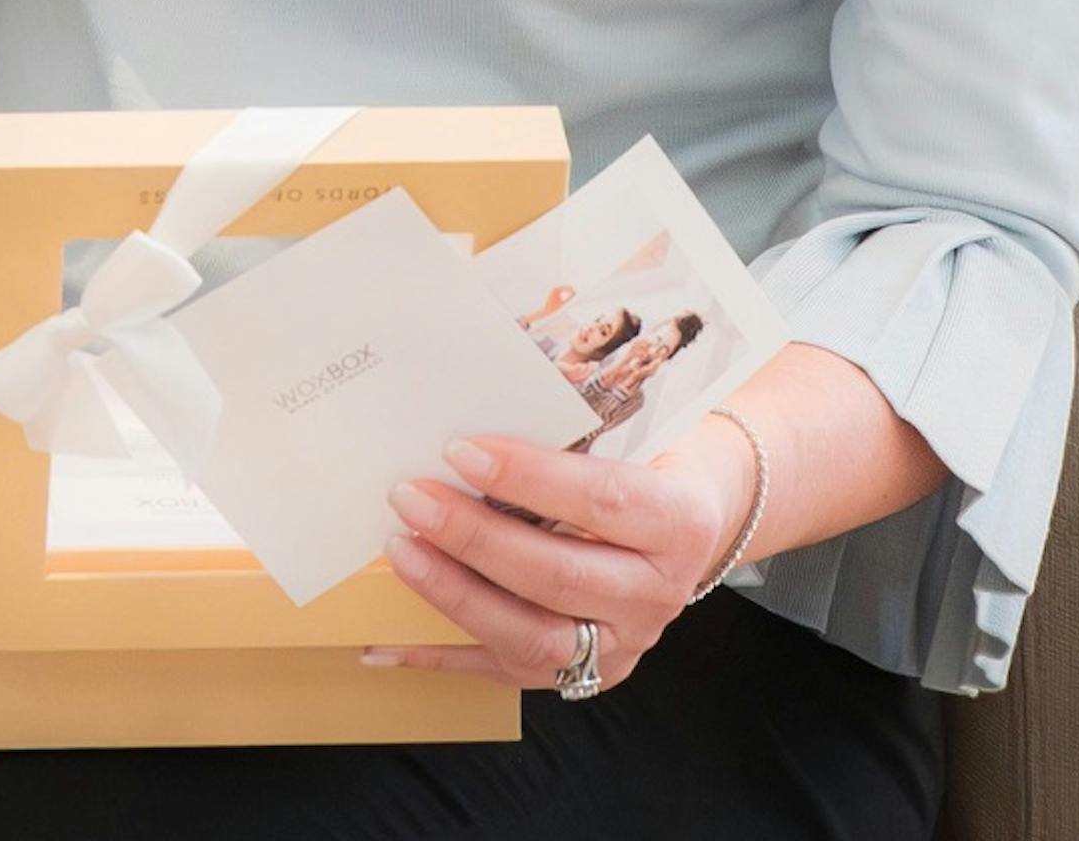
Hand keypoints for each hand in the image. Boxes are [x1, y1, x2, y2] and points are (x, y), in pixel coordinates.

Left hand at [364, 425, 754, 693]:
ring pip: (533, 635)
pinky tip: (386, 641)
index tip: (460, 449)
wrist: (691, 522)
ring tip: (401, 551)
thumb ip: (573, 427)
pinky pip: (505, 670)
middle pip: (559, 576)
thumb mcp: (633, 433)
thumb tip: (474, 403)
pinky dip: (442, 656)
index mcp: (677, 523)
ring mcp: (621, 644)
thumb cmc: (647, 461)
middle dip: (475, 538)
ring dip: (457, 595)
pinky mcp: (584, 674)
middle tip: (411, 498)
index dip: (528, 477)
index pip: (599, 500)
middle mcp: (656, 595)